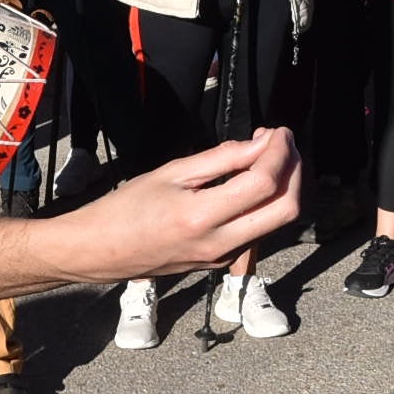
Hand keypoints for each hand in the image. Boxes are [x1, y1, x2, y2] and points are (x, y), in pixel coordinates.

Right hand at [60, 130, 302, 278]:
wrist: (100, 252)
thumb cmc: (125, 208)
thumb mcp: (171, 173)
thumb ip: (221, 158)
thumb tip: (261, 143)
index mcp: (202, 217)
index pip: (264, 183)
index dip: (279, 152)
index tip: (278, 131)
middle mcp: (219, 244)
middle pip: (287, 210)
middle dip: (294, 171)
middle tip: (282, 142)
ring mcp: (223, 258)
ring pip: (276, 222)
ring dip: (283, 186)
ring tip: (265, 154)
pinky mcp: (221, 262)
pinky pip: (258, 231)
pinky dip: (265, 202)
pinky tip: (250, 180)